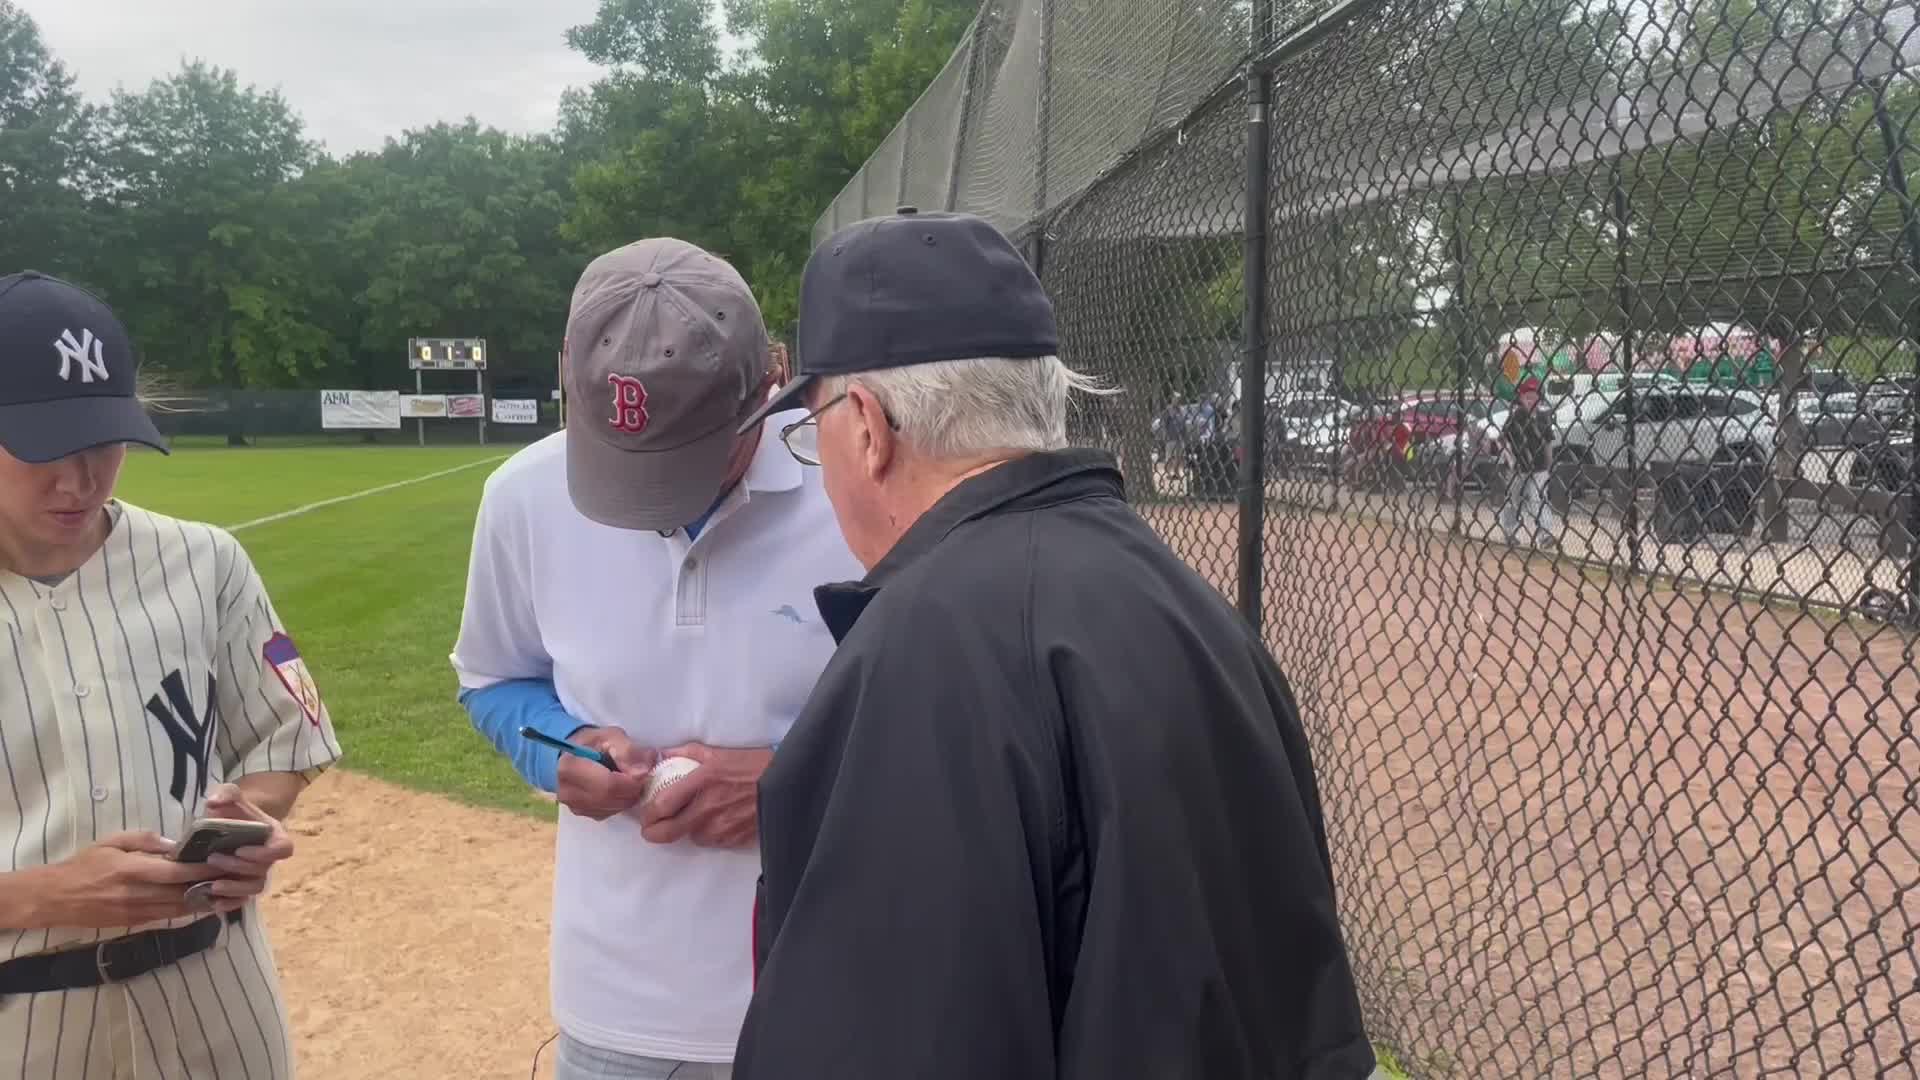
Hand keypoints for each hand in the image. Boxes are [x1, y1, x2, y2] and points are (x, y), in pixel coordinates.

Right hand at [16, 832, 224, 928]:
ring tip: (233, 894)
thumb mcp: (112, 842)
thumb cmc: (84, 864)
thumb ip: (143, 840)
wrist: (55, 897)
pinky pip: (168, 917)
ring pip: (179, 909)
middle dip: (213, 887)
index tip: (226, 862)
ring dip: (206, 903)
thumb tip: (173, 843)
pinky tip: (208, 906)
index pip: (176, 872)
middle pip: (183, 893)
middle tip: (240, 880)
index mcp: (132, 870)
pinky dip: (189, 911)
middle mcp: (138, 894)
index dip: (204, 869)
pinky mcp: (135, 923)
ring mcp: (137, 911)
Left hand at [198, 782, 294, 914]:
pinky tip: (212, 902)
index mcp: (274, 836)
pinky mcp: (243, 888)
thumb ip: (227, 792)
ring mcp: (257, 875)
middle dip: (238, 866)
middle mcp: (269, 858)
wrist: (228, 825)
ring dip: (234, 888)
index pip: (283, 849)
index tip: (240, 848)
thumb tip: (214, 802)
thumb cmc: (234, 811)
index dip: (265, 853)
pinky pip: (242, 901)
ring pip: (254, 888)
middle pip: (263, 869)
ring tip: (212, 885)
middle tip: (212, 858)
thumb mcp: (231, 794)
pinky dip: (229, 904)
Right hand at [555, 727, 654, 820]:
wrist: (575, 754)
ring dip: (628, 797)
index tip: (642, 771)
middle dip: (631, 789)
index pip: (608, 784)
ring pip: (611, 808)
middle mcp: (567, 790)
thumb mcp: (611, 736)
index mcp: (570, 767)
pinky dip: (620, 803)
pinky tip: (620, 789)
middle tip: (640, 777)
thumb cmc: (593, 743)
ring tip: (630, 781)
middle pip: (610, 798)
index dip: (631, 781)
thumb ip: (628, 751)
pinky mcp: (582, 813)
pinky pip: (609, 813)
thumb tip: (643, 771)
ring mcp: (573, 805)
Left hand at [639, 743, 771, 847]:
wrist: (788, 782)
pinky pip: (712, 842)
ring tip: (693, 819)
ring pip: (691, 838)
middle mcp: (708, 808)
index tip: (646, 814)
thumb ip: (687, 753)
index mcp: (701, 781)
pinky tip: (716, 822)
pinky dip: (709, 835)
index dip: (648, 814)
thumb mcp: (718, 752)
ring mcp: (722, 827)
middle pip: (668, 832)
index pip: (662, 805)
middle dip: (654, 833)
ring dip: (687, 831)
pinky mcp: (735, 839)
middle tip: (652, 830)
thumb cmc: (753, 764)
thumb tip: (662, 754)